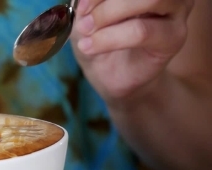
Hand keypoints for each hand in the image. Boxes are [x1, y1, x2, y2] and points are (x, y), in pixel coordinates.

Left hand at [71, 0, 193, 100]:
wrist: (109, 75)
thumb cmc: (99, 37)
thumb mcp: (86, 14)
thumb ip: (89, 1)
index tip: (81, 5)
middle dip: (106, 3)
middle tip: (83, 22)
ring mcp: (176, 11)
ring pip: (150, 0)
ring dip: (110, 15)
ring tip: (86, 32)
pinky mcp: (174, 37)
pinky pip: (142, 31)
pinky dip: (110, 38)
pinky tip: (90, 46)